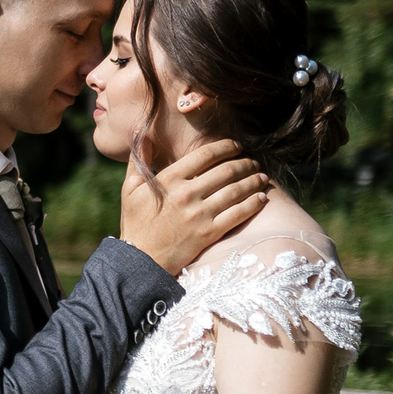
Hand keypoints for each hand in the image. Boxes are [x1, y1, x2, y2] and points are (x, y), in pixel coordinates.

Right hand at [120, 138, 268, 274]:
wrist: (140, 260)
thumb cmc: (135, 223)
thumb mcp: (130, 189)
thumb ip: (137, 160)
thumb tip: (140, 133)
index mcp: (168, 179)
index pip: (205, 155)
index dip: (226, 147)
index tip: (236, 146)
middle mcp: (186, 194)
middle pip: (225, 171)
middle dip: (245, 163)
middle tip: (253, 162)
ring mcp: (199, 214)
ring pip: (235, 190)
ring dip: (253, 181)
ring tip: (262, 177)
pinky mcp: (209, 233)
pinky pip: (237, 214)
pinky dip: (253, 204)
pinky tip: (262, 198)